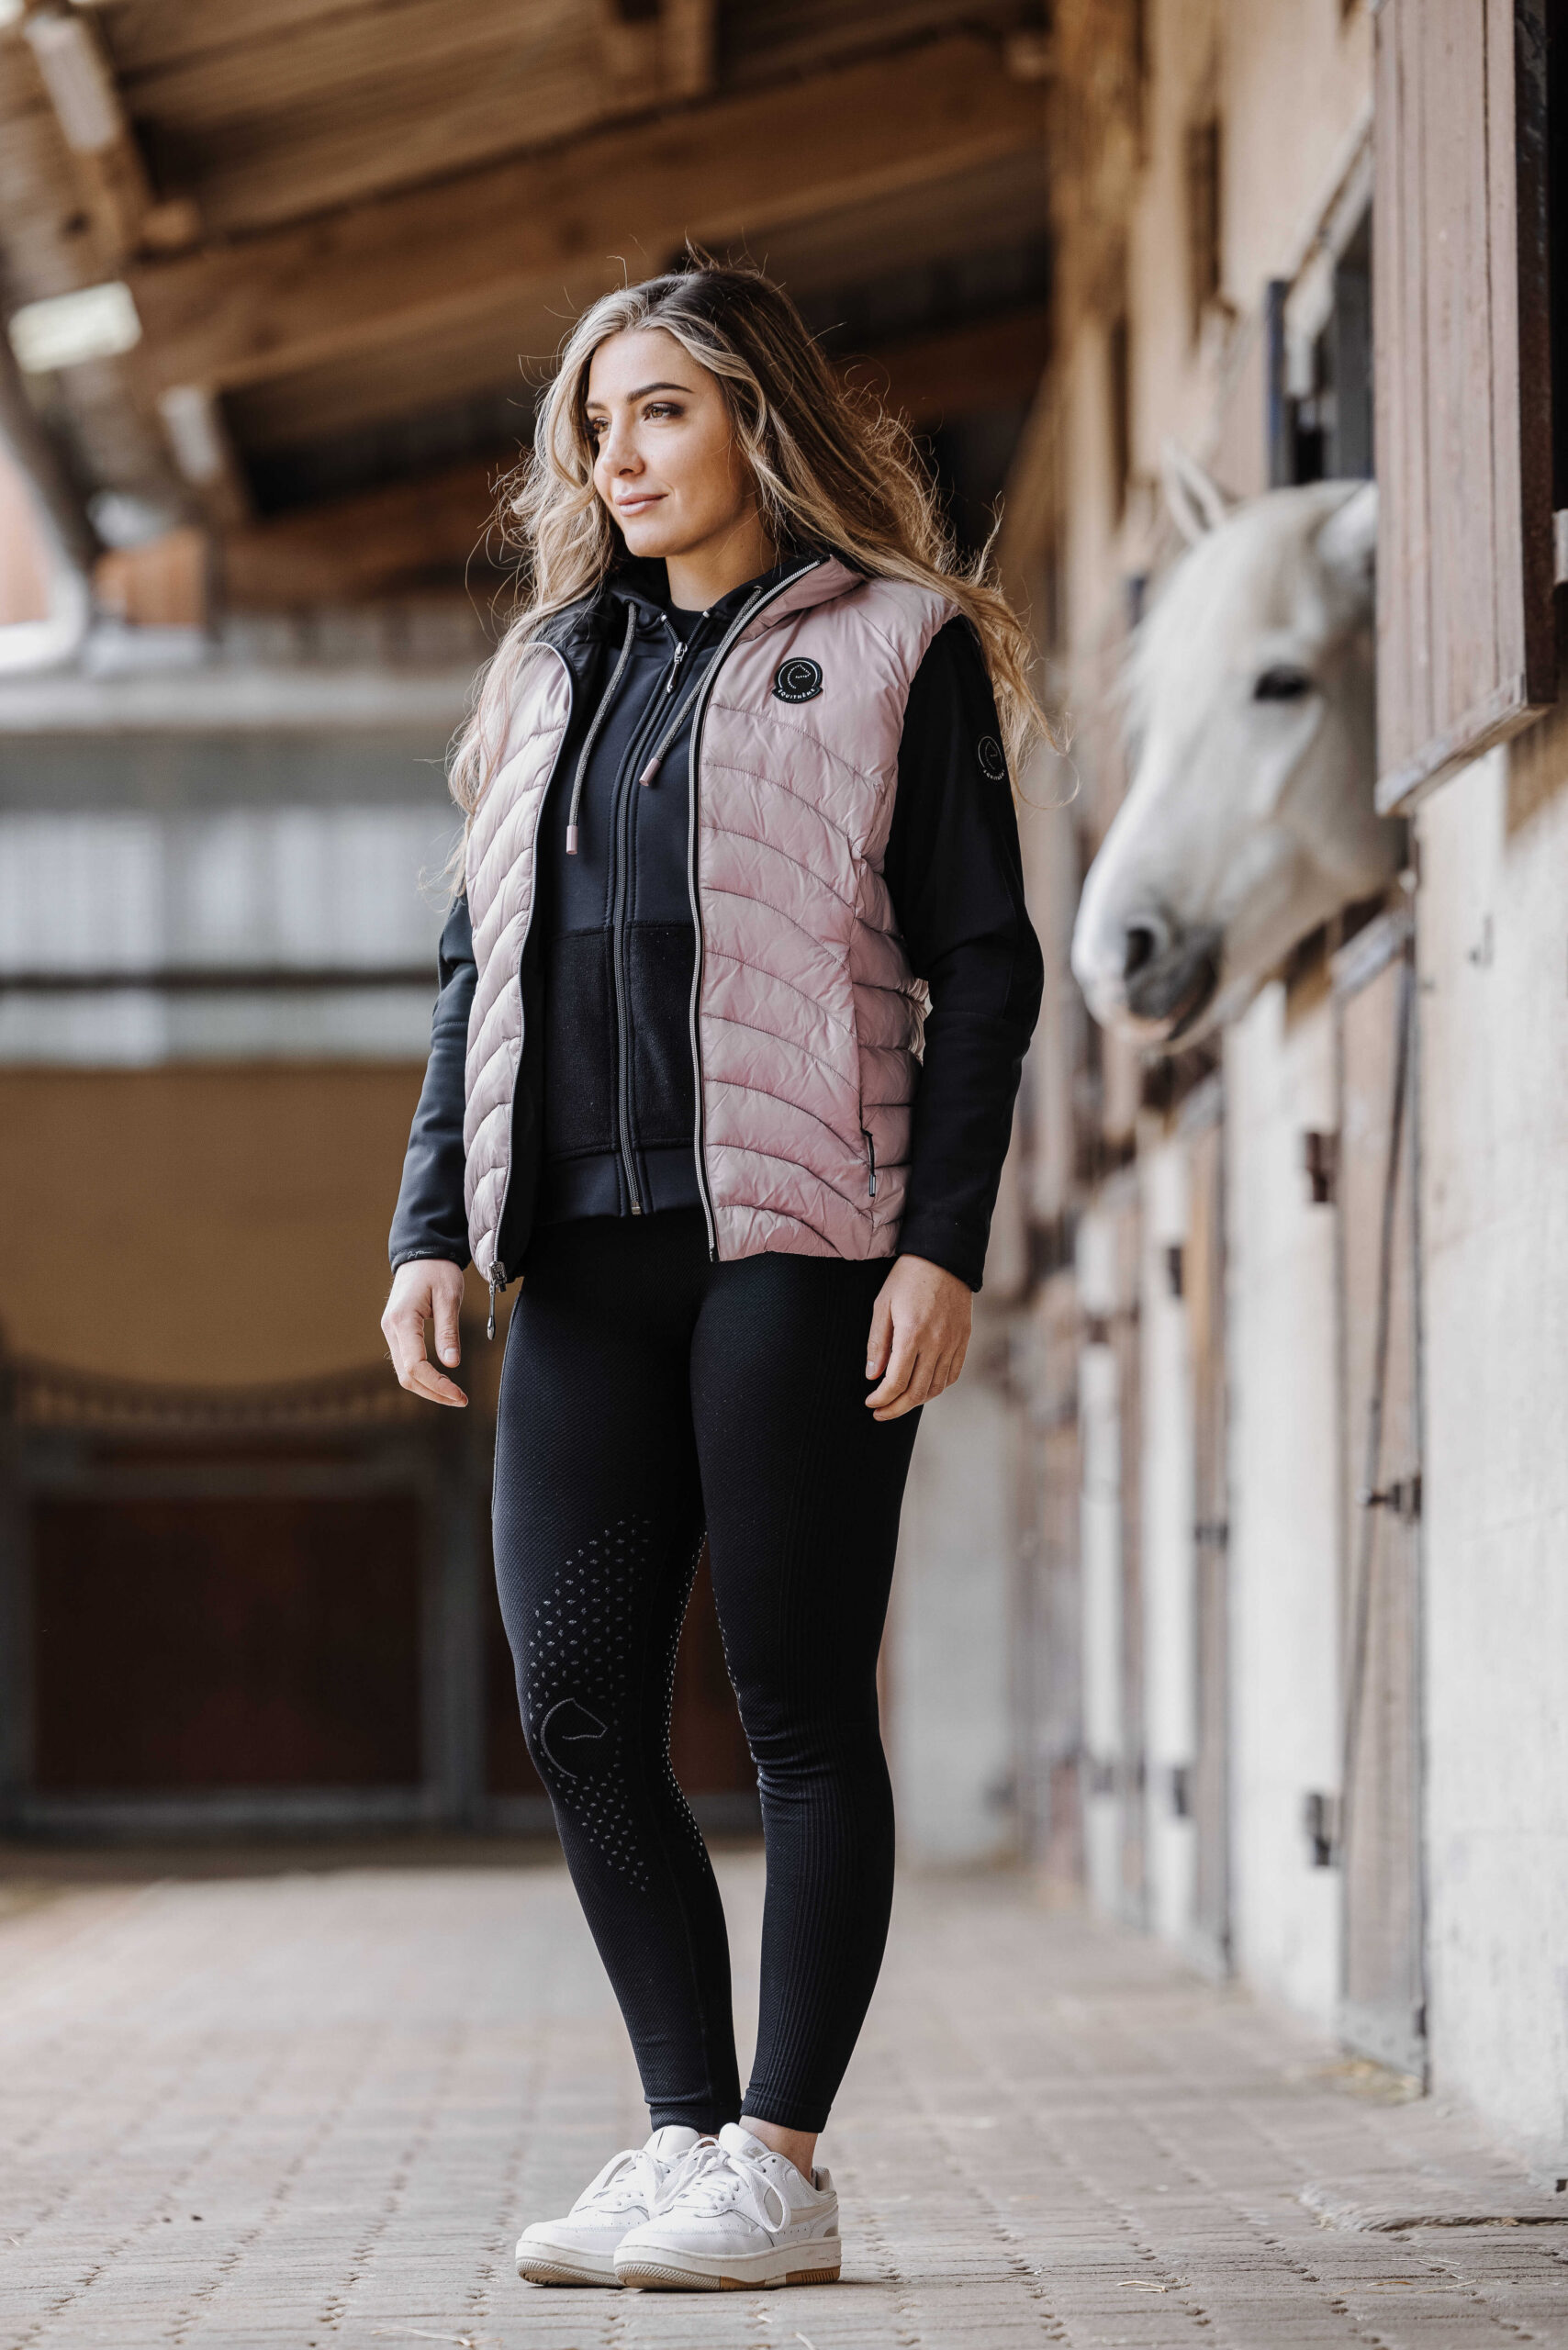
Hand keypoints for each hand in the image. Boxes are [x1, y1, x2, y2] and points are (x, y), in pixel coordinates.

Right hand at [381, 1259, 467, 1406]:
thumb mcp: (450, 1296)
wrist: (422, 1254)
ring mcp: (391, 1332)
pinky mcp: (397, 1333)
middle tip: (461, 1400)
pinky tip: (441, 1381)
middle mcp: (391, 1329)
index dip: (437, 1385)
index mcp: (403, 1320)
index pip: (415, 1365)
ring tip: (454, 1395)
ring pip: (404, 1373)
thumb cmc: (437, 1270)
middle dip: (433, 1393)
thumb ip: (448, 1331)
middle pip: (406, 1376)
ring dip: (428, 1389)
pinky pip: (405, 1363)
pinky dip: (422, 1377)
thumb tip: (451, 1364)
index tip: (459, 1394)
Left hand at [864, 1254, 971, 1420]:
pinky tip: (922, 1387)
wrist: (944, 1258)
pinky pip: (952, 1374)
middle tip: (880, 1413)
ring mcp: (953, 1343)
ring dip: (916, 1401)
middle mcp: (936, 1343)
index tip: (870, 1402)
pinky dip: (937, 1387)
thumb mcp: (882, 1305)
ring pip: (936, 1387)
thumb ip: (877, 1342)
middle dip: (896, 1408)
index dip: (881, 1399)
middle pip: (917, 1392)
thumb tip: (872, 1375)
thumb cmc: (907, 1278)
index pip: (896, 1382)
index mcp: (912, 1334)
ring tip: (899, 1402)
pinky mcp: (963, 1340)